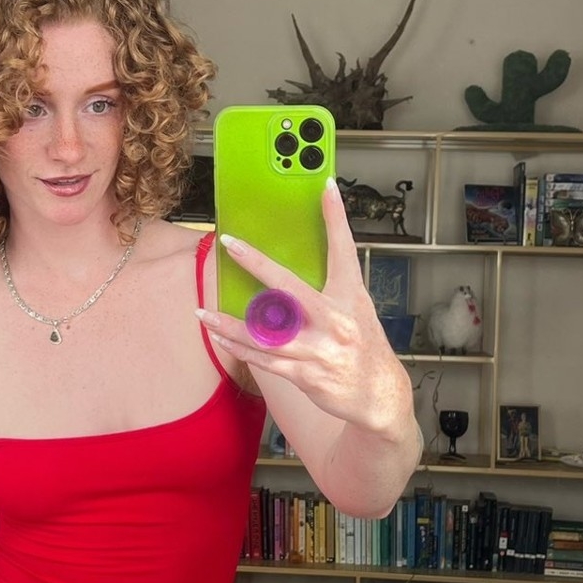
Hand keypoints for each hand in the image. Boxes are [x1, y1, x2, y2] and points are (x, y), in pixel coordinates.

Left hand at [197, 178, 411, 435]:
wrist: (379, 395)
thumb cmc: (364, 344)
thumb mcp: (356, 306)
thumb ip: (333, 279)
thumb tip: (302, 253)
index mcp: (350, 297)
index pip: (343, 250)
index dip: (336, 218)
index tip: (325, 187)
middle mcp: (335, 321)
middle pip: (290, 288)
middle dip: (258, 264)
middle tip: (230, 244)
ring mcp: (320, 350)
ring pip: (267, 333)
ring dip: (231, 324)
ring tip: (203, 314)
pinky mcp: (307, 375)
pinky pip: (266, 360)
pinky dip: (242, 349)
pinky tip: (221, 339)